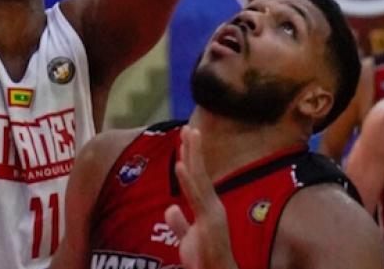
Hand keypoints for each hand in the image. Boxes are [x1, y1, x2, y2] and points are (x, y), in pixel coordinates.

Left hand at [164, 127, 238, 268]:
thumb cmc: (206, 263)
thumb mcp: (188, 241)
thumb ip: (180, 225)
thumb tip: (171, 208)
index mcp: (208, 209)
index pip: (198, 178)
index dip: (191, 158)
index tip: (186, 138)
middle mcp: (213, 207)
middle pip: (201, 173)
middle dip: (194, 150)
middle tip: (188, 127)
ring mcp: (213, 214)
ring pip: (200, 179)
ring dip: (194, 156)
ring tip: (189, 135)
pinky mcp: (210, 223)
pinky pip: (197, 198)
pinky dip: (188, 181)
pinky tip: (180, 165)